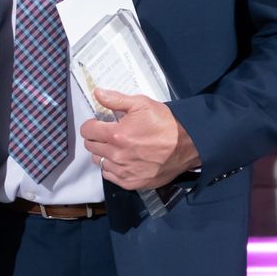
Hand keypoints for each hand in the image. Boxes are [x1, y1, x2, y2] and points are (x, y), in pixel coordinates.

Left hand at [79, 89, 200, 190]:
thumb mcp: (142, 104)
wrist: (189, 145)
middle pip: (91, 146)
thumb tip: (98, 93)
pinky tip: (122, 160)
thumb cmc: (167, 124)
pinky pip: (109, 175)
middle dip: (97, 138)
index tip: (99, 123)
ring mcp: (124, 170)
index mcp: (117, 135)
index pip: (87, 131)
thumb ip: (116, 99)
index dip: (92, 125)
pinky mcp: (131, 182)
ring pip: (99, 161)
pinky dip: (112, 168)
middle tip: (109, 134)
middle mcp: (117, 155)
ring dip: (103, 153)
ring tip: (117, 147)